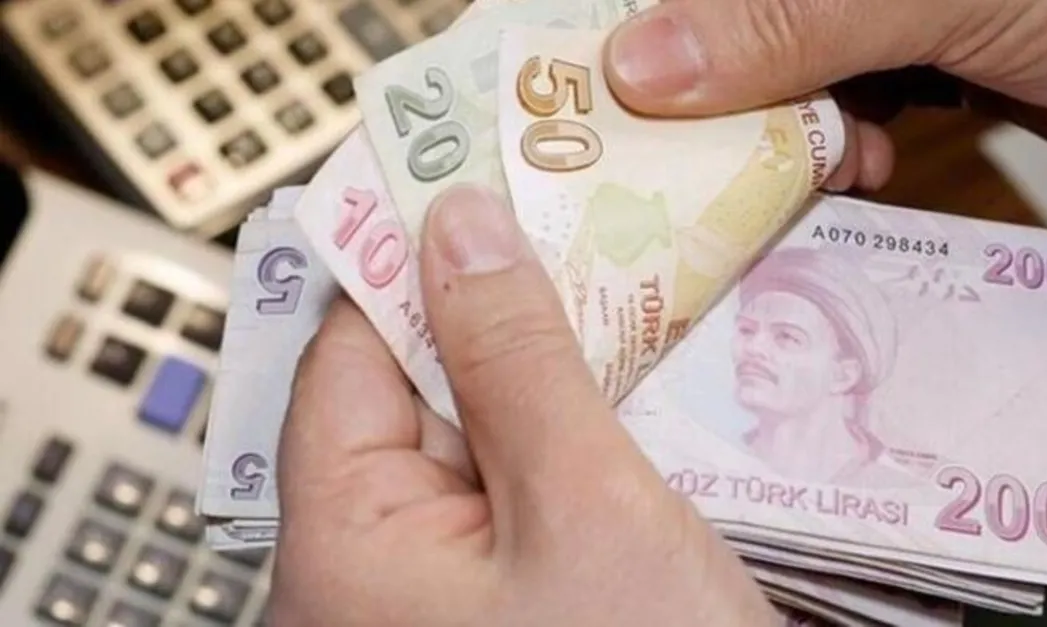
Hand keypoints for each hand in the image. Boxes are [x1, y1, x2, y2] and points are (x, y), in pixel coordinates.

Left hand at [267, 184, 779, 626]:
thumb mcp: (585, 508)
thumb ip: (515, 360)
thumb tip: (461, 228)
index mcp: (343, 545)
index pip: (347, 353)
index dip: (411, 258)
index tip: (480, 186)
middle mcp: (366, 573)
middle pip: (412, 393)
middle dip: (500, 319)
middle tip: (584, 242)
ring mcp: (433, 595)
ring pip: (476, 442)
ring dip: (550, 382)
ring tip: (627, 315)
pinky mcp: (499, 604)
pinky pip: (516, 496)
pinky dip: (571, 444)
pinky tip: (633, 406)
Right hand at [601, 0, 1046, 189]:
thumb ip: (790, 19)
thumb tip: (636, 67)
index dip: (633, 28)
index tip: (588, 94)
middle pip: (720, 26)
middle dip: (702, 92)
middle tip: (681, 160)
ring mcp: (867, 9)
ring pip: (768, 72)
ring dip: (771, 134)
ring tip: (806, 166)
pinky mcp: (904, 55)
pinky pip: (827, 105)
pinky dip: (828, 148)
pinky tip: (858, 167)